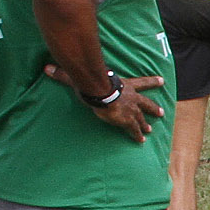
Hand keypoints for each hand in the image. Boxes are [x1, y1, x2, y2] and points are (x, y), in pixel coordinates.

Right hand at [46, 67, 166, 140]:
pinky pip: (134, 130)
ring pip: (142, 118)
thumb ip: (64, 74)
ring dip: (145, 123)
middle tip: (161, 112)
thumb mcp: (82, 77)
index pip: (142, 82)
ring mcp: (131, 110)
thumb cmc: (94, 83)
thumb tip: (47, 68)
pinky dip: (137, 135)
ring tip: (150, 130)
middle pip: (146, 102)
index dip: (152, 81)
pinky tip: (140, 141)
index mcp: (126, 85)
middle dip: (153, 108)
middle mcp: (132, 97)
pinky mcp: (127, 120)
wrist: (102, 93)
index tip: (162, 80)